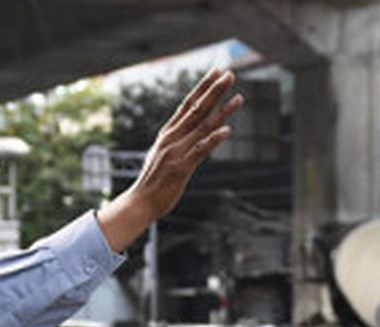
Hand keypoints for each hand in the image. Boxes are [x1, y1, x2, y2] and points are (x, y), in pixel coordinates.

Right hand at [97, 68, 243, 252]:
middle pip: (197, 109)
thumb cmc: (153, 181)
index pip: (187, 104)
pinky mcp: (182, 168)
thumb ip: (174, 142)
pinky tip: (227, 131)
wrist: (140, 202)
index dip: (202, 87)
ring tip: (239, 98)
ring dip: (222, 112)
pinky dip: (214, 139)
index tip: (215, 72)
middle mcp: (172, 138)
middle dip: (214, 91)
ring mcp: (177, 151)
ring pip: (203, 126)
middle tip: (229, 74)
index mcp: (168, 133)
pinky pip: (201, 150)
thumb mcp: (161, 155)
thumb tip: (184, 134)